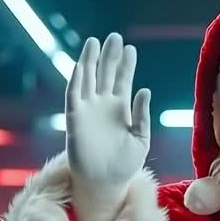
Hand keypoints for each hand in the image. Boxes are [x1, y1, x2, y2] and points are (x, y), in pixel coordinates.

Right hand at [65, 33, 151, 220]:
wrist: (106, 182)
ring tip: (94, 42)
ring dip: (90, 61)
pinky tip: (81, 66)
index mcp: (121, 109)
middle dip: (109, 56)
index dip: (126, 64)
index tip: (130, 48)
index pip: (122, 80)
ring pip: (87, 79)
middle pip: (105, 74)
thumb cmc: (125, 164)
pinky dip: (76, 80)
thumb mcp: (141, 139)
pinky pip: (74, 96)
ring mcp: (88, 110)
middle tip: (114, 37)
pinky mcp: (75, 118)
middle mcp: (103, 105)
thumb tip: (145, 90)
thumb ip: (142, 115)